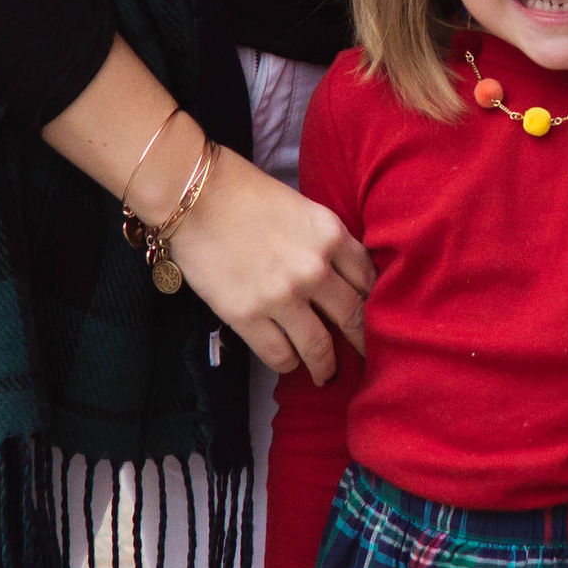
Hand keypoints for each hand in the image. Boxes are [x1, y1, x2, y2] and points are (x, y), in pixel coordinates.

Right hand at [164, 151, 373, 383]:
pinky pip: (280, 356)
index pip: (370, 282)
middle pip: (354, 318)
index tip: (373, 318)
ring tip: (326, 374)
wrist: (193, 196)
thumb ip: (327, 242)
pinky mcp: (248, 316)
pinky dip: (289, 363)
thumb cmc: (246, 193)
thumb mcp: (304, 209)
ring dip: (325, 366)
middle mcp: (315, 270)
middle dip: (363, 343)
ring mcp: (282, 296)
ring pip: (319, 347)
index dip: (374, 305)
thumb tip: (342, 277)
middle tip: (366, 357)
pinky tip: (289, 361)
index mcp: (332, 236)